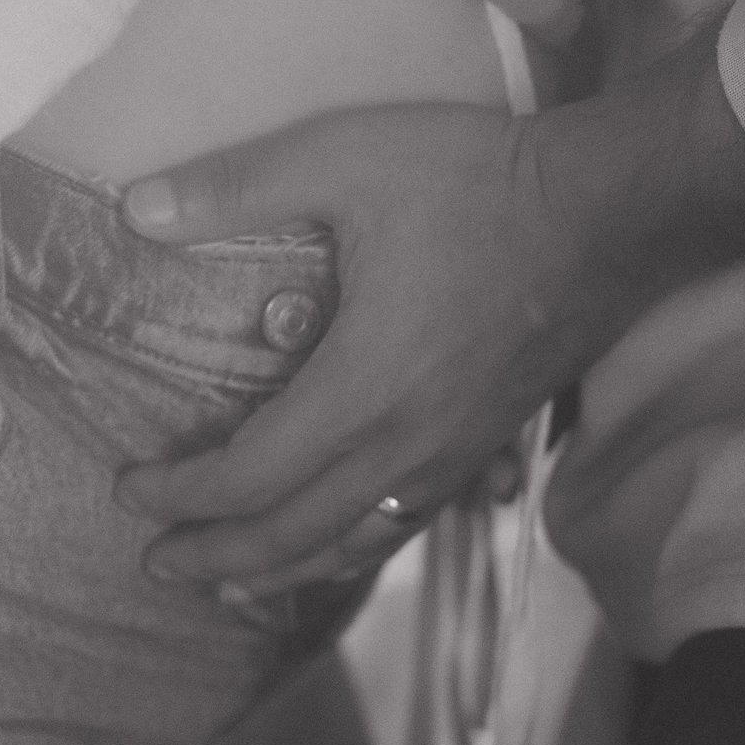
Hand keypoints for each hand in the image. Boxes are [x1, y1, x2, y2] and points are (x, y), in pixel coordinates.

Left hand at [116, 32, 744, 589]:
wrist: (615, 210)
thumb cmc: (478, 182)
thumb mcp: (345, 158)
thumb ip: (236, 186)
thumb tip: (134, 209)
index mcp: (359, 390)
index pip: (247, 477)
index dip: (180, 493)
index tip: (129, 486)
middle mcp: (404, 444)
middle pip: (292, 535)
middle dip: (217, 556)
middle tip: (155, 565)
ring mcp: (451, 453)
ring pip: (354, 543)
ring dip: (282, 571)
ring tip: (231, 586)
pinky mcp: (485, 444)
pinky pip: (405, 522)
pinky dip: (353, 549)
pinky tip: (337, 546)